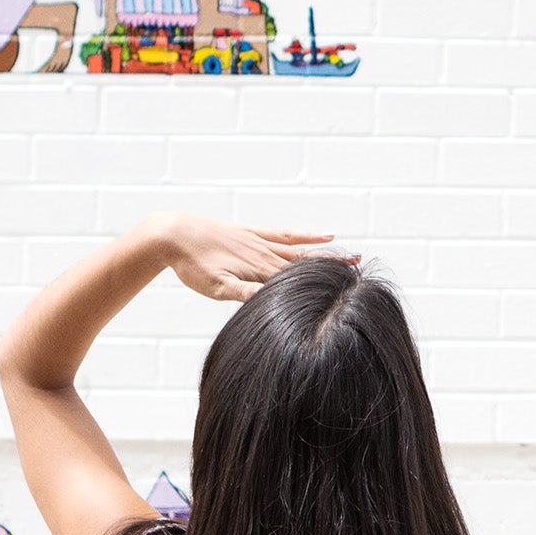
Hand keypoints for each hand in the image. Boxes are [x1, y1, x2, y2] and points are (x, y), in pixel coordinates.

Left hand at [151, 213, 340, 302]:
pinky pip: (285, 234)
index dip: (325, 283)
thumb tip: (272, 301)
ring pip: (301, 249)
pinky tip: (321, 235)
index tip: (353, 288)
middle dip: (334, 268)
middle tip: (362, 270)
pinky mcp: (252, 233)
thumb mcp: (217, 286)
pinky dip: (305, 236)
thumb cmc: (193, 266)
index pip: (300, 280)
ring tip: (351, 255)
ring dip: (326, 254)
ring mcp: (261, 242)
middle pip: (307, 263)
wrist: (172, 234)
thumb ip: (246, 294)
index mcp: (260, 271)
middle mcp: (266, 254)